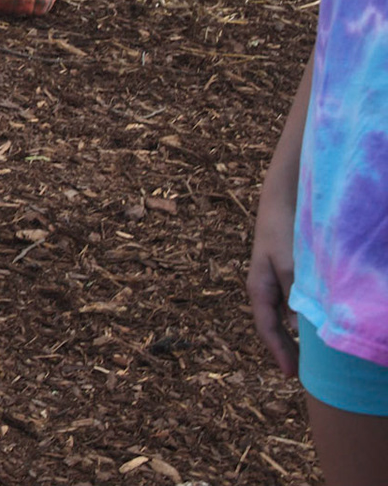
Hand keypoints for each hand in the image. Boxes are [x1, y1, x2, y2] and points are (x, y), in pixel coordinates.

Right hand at [248, 189, 299, 375]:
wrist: (283, 199)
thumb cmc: (283, 230)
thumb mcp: (290, 264)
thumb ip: (295, 294)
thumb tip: (299, 327)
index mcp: (259, 288)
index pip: (267, 328)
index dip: (279, 352)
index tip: (292, 375)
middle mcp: (266, 288)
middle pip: (274, 326)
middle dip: (286, 349)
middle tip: (302, 373)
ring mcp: (276, 280)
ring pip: (284, 316)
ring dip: (295, 336)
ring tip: (310, 356)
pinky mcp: (288, 272)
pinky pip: (293, 304)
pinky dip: (302, 318)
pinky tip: (314, 324)